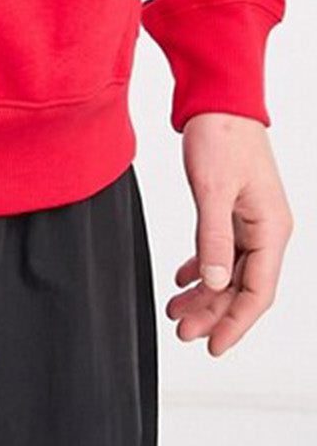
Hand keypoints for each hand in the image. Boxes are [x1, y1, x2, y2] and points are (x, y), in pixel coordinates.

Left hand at [166, 112, 293, 354]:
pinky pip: (221, 248)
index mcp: (270, 228)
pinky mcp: (233, 208)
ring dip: (205, 292)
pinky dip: (203, 265)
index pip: (257, 291)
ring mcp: (250, 219)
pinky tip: (183, 278)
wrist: (218, 99)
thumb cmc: (221, 136)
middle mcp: (266, 228)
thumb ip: (212, 238)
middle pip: (242, 286)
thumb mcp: (212, 189)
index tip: (214, 347)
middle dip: (213, 312)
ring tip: (176, 309)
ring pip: (229, 270)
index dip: (236, 323)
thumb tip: (215, 284)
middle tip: (181, 330)